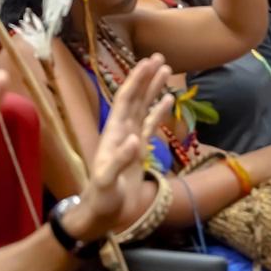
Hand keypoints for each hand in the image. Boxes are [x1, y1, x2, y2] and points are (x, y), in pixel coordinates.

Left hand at [66, 55, 173, 241]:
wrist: (102, 213)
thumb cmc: (102, 199)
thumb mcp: (108, 181)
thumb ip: (120, 160)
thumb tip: (136, 138)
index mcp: (114, 133)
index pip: (126, 100)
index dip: (136, 80)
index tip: (148, 62)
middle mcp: (121, 131)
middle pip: (135, 97)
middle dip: (146, 77)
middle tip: (160, 57)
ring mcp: (130, 139)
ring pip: (143, 107)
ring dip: (153, 89)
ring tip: (166, 70)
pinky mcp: (139, 151)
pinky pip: (151, 125)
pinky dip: (159, 111)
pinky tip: (168, 100)